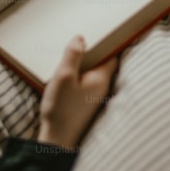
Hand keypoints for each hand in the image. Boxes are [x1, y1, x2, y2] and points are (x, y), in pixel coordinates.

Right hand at [37, 36, 117, 150]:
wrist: (57, 140)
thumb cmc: (61, 109)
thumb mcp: (64, 77)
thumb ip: (73, 56)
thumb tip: (81, 38)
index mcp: (101, 79)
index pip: (112, 54)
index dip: (108, 41)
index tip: (103, 30)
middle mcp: (101, 87)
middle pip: (102, 63)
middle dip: (94, 50)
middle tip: (82, 37)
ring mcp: (93, 97)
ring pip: (92, 73)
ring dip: (83, 63)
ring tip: (70, 51)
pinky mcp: (83, 103)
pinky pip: (84, 82)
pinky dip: (77, 75)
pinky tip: (65, 73)